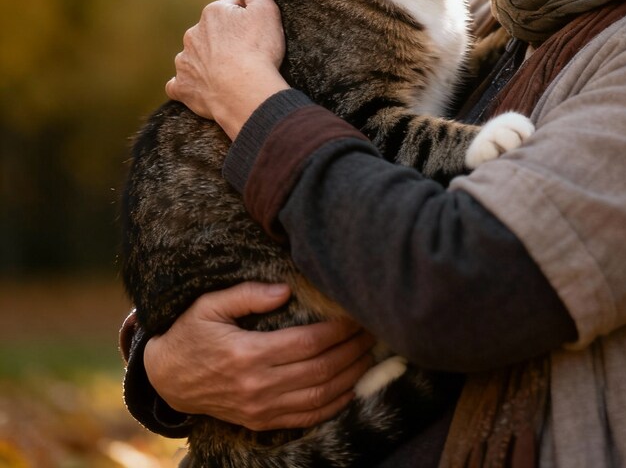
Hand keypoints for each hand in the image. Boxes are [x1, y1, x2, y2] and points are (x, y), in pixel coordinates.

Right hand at [144, 282, 376, 431]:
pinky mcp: (260, 421)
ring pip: (318, 397)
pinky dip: (333, 405)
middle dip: (352, 350)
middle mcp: (257, 386)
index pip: (307, 343)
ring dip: (350, 377)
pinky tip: (351, 388)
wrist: (166, 378)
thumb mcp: (210, 305)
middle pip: (320, 370)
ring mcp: (260, 408)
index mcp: (248, 354)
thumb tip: (286, 288)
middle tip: (374, 331)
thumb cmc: (191, 333)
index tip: (357, 315)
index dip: (338, 330)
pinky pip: (305, 418)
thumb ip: (248, 294)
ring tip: (369, 355)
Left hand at [166, 0, 287, 138]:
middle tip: (248, 53)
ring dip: (207, 60)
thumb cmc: (258, 49)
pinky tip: (200, 87)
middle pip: (213, 32)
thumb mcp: (267, 11)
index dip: (249, 17)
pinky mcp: (182, 87)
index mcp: (213, 13)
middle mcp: (193, 34)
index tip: (260, 31)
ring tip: (229, 73)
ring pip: (194, 56)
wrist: (244, 90)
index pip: (232, 8)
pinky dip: (189, 84)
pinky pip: (179, 83)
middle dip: (227, 39)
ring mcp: (185, 62)